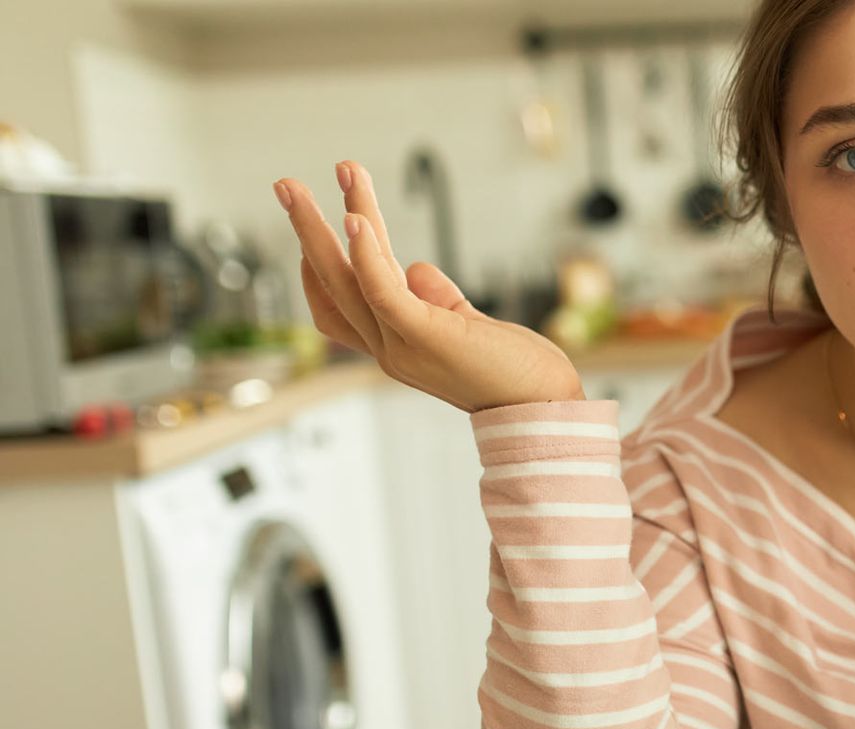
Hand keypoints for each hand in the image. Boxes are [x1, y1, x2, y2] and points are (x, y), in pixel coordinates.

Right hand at [273, 161, 584, 412]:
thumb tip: (415, 268)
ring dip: (330, 225)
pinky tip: (356, 220)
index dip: (320, 268)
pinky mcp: (425, 336)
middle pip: (331, 285)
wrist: (546, 406)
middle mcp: (387, 350)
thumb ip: (438, 298)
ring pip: (349, 279)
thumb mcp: (467, 326)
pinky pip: (383, 291)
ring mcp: (401, 346)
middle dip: (306, 230)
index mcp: (394, 347)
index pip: (337, 308)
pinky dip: (366, 256)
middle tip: (285, 184)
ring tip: (336, 172)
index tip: (321, 223)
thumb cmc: (514, 369)